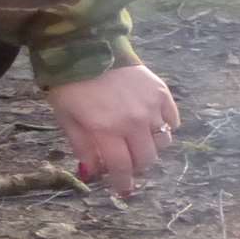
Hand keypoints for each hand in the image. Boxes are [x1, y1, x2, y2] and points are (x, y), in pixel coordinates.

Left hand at [45, 65, 179, 195]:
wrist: (86, 47)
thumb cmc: (71, 85)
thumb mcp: (67, 118)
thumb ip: (83, 147)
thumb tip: (93, 174)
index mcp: (107, 130)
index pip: (122, 167)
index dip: (123, 183)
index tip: (123, 191)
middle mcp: (133, 121)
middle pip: (146, 158)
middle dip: (137, 167)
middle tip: (128, 163)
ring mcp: (150, 106)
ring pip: (163, 141)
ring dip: (151, 147)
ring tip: (138, 142)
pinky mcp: (161, 91)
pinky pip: (172, 119)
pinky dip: (165, 126)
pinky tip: (152, 124)